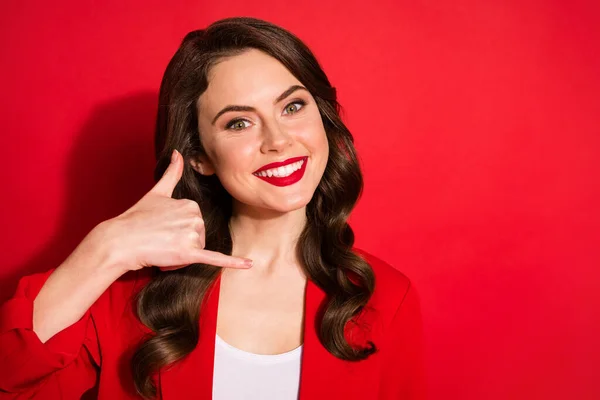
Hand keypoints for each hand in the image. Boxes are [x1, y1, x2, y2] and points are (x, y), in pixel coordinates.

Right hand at [97, 149, 252, 272]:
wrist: (120, 240)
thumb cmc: (136, 218)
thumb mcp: (157, 192)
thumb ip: (172, 173)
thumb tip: (177, 152)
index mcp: (190, 204)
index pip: (195, 223)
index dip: (179, 230)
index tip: (161, 229)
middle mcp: (194, 217)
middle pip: (199, 237)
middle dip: (182, 244)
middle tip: (159, 242)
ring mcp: (192, 235)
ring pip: (199, 250)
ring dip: (183, 256)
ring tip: (162, 250)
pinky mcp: (189, 254)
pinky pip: (216, 258)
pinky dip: (233, 263)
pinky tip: (248, 265)